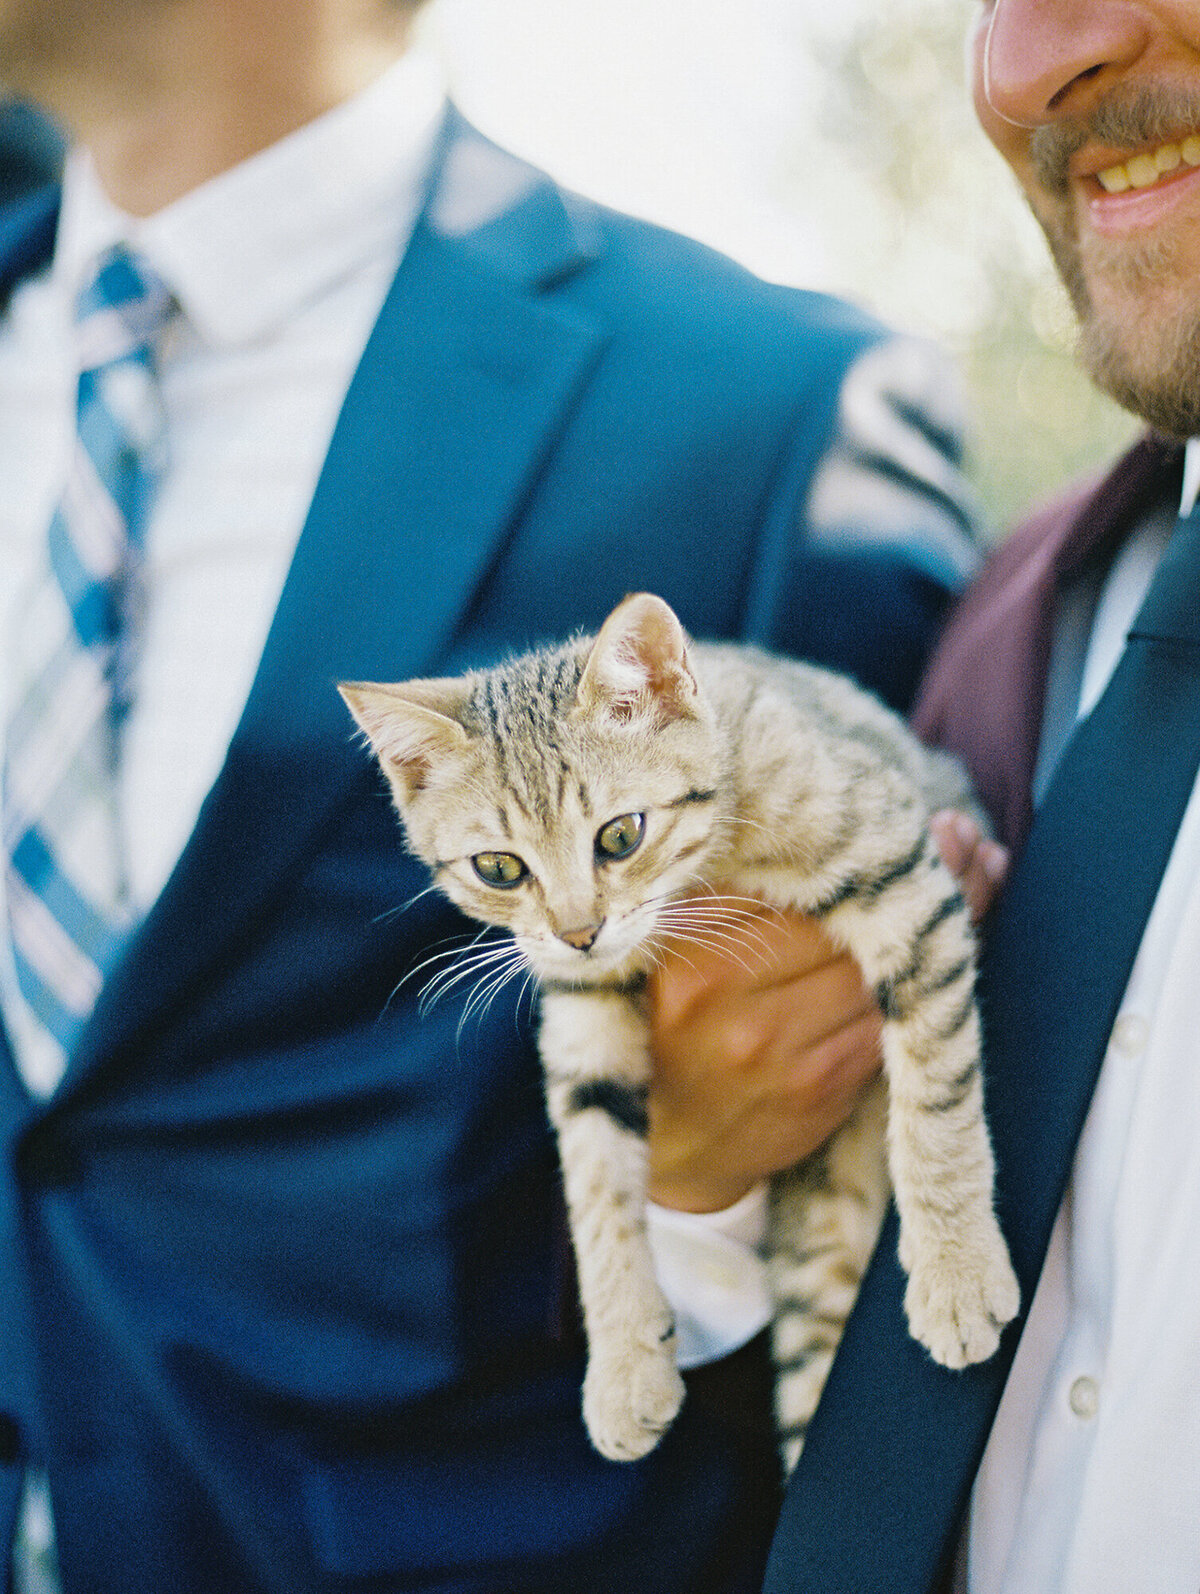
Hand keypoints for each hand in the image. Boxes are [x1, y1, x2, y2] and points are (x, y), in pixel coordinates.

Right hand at [645, 810, 1009, 1214]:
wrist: (661, 1146)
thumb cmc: (662, 1024)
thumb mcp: (663, 954)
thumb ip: (721, 900)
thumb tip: (812, 827)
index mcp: (691, 956)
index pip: (790, 886)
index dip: (853, 849)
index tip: (895, 814)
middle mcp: (736, 1005)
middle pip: (850, 923)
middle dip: (917, 874)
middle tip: (960, 829)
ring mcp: (783, 1053)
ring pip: (885, 972)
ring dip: (946, 919)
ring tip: (979, 865)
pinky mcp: (822, 1091)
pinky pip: (890, 1020)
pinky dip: (930, 977)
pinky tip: (961, 937)